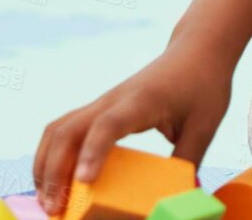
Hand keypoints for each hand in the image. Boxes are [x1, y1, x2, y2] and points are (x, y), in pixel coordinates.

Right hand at [33, 44, 233, 216]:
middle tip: (55, 209)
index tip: (84, 181)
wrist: (197, 48)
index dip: (93, 152)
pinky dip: (52, 154)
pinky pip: (64, 128)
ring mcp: (102, 102)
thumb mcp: (205, 126)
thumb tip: (177, 198)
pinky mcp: (100, 108)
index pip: (108, 125)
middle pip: (68, 130)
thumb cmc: (204, 85)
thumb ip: (189, 161)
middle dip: (54, 171)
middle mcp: (114, 99)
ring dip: (45, 164)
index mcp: (142, 101)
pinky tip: (55, 179)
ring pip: (58, 129)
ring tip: (49, 199)